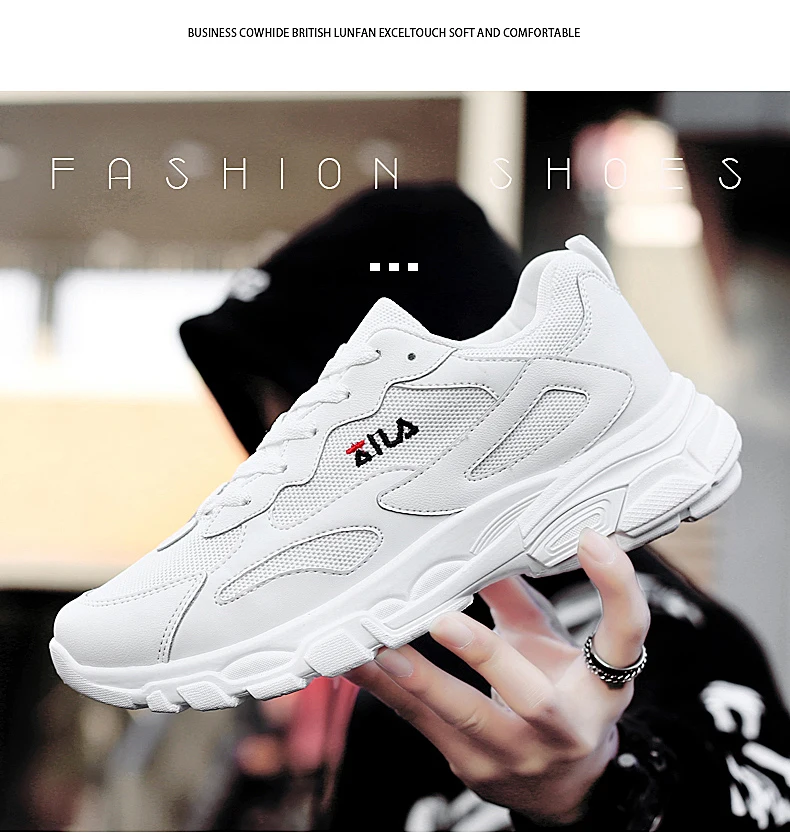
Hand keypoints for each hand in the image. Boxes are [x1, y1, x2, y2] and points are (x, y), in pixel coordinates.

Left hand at [344, 529, 650, 824]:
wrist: (563, 782)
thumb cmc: (561, 697)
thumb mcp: (550, 643)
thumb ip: (518, 597)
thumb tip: (483, 545)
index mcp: (601, 686)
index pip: (626, 634)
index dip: (618, 587)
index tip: (592, 541)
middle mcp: (565, 726)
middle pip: (533, 696)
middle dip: (487, 655)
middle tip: (443, 619)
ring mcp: (519, 755)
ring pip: (465, 718)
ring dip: (416, 680)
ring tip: (376, 648)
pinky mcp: (474, 768)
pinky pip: (425, 727)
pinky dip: (389, 693)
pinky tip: (357, 668)